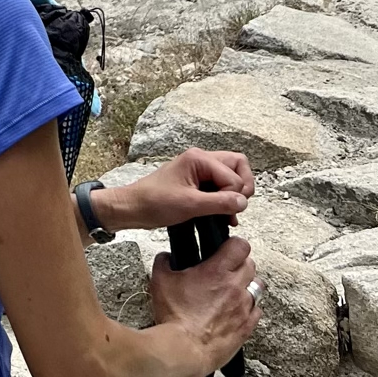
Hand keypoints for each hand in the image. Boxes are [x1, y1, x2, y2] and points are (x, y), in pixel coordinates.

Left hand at [97, 149, 254, 233]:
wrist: (133, 208)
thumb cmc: (156, 203)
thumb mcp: (190, 205)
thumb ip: (219, 202)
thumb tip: (244, 202)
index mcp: (199, 159)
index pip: (234, 173)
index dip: (235, 194)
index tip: (227, 210)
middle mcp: (201, 160)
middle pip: (237, 166)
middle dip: (241, 187)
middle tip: (234, 207)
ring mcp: (198, 171)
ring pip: (229, 176)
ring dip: (233, 195)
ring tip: (228, 215)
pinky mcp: (196, 183)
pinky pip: (219, 186)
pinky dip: (224, 200)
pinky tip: (223, 217)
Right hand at [148, 233, 260, 373]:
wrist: (184, 349)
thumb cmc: (175, 317)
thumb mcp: (160, 281)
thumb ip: (164, 262)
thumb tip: (166, 257)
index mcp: (217, 271)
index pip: (240, 245)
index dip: (234, 244)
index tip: (227, 248)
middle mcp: (235, 287)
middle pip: (251, 264)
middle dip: (239, 264)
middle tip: (226, 269)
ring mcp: (244, 308)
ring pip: (257, 287)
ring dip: (246, 285)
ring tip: (233, 290)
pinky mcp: (247, 327)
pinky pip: (257, 311)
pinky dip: (249, 308)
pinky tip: (236, 310)